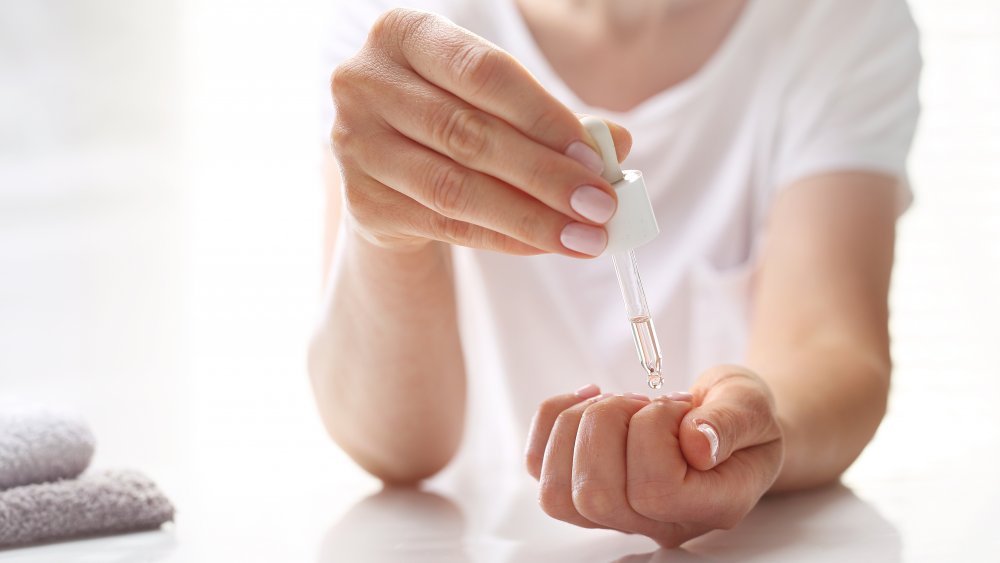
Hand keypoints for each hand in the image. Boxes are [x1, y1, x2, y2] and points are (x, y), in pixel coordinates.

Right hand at [330, 8, 631, 256]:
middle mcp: (365, 83)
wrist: (387, 169)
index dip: (543, 116)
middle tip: (601, 205)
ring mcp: (355, 146)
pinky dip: (504, 238)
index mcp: (403, 34)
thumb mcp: (495, 103)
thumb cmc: (452, 118)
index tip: (595, 156)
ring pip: (455, 188)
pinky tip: (546, 244)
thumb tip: (616, 145)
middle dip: (545, 175)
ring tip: (585, 236)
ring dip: (530, 218)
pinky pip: (446, 224)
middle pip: (469, 133)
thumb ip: (550, 117)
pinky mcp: (362, 203)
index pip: (482, 72)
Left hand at [525, 365, 783, 546]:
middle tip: (642, 401)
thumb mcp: (750, 404)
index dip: (654, 431)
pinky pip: (538, 466)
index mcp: (709, 506)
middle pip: (594, 493)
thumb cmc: (738, 413)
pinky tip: (587, 397)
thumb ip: (731, 422)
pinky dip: (553, 419)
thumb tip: (697, 443)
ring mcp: (616, 513)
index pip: (655, 489)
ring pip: (558, 492)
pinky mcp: (583, 487)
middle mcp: (658, 523)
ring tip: (619, 403)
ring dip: (579, 423)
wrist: (727, 420)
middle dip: (608, 422)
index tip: (678, 406)